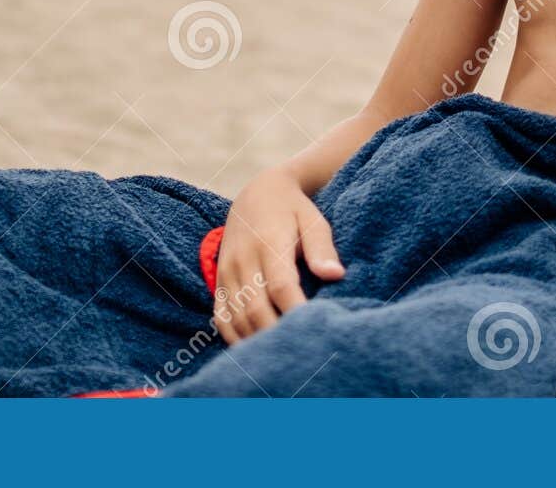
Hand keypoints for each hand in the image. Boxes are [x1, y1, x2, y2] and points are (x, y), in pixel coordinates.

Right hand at [214, 167, 344, 343]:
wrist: (257, 193)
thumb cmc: (293, 210)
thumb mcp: (313, 219)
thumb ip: (322, 247)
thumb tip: (335, 275)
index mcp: (269, 244)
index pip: (281, 286)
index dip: (295, 313)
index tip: (314, 333)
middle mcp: (243, 260)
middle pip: (256, 309)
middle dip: (277, 336)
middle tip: (301, 358)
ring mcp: (227, 272)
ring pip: (237, 318)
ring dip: (256, 341)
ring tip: (280, 361)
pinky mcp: (220, 281)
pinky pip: (221, 317)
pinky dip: (236, 337)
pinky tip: (254, 352)